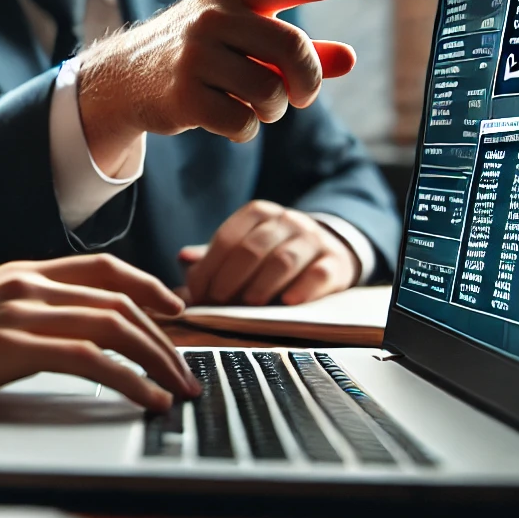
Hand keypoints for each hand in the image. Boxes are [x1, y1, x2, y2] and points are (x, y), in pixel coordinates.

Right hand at [0, 255, 200, 412]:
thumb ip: (23, 312)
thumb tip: (65, 334)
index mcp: (21, 272)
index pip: (103, 268)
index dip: (147, 286)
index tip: (175, 309)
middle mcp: (27, 283)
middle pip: (120, 300)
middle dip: (164, 338)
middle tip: (186, 370)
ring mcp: (20, 311)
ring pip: (114, 325)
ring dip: (156, 360)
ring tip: (177, 390)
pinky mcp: (12, 346)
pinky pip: (89, 359)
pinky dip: (128, 380)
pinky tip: (145, 399)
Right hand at [75, 0, 373, 171]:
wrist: (126, 78)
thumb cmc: (200, 54)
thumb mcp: (244, 40)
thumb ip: (297, 49)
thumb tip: (349, 60)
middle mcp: (214, 18)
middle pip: (291, 49)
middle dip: (308, 80)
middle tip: (303, 96)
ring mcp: (195, 56)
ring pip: (270, 92)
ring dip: (274, 110)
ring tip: (258, 107)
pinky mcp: (184, 95)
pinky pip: (243, 122)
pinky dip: (246, 129)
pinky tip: (230, 120)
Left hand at [181, 200, 359, 305]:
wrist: (328, 251)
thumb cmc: (273, 255)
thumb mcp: (244, 249)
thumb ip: (214, 257)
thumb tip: (183, 259)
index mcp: (257, 213)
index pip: (227, 239)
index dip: (209, 269)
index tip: (199, 295)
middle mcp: (286, 220)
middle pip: (253, 248)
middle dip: (231, 277)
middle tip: (219, 301)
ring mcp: (312, 239)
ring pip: (284, 260)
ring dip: (263, 283)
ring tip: (248, 303)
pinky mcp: (335, 261)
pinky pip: (318, 273)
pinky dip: (303, 288)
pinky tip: (288, 302)